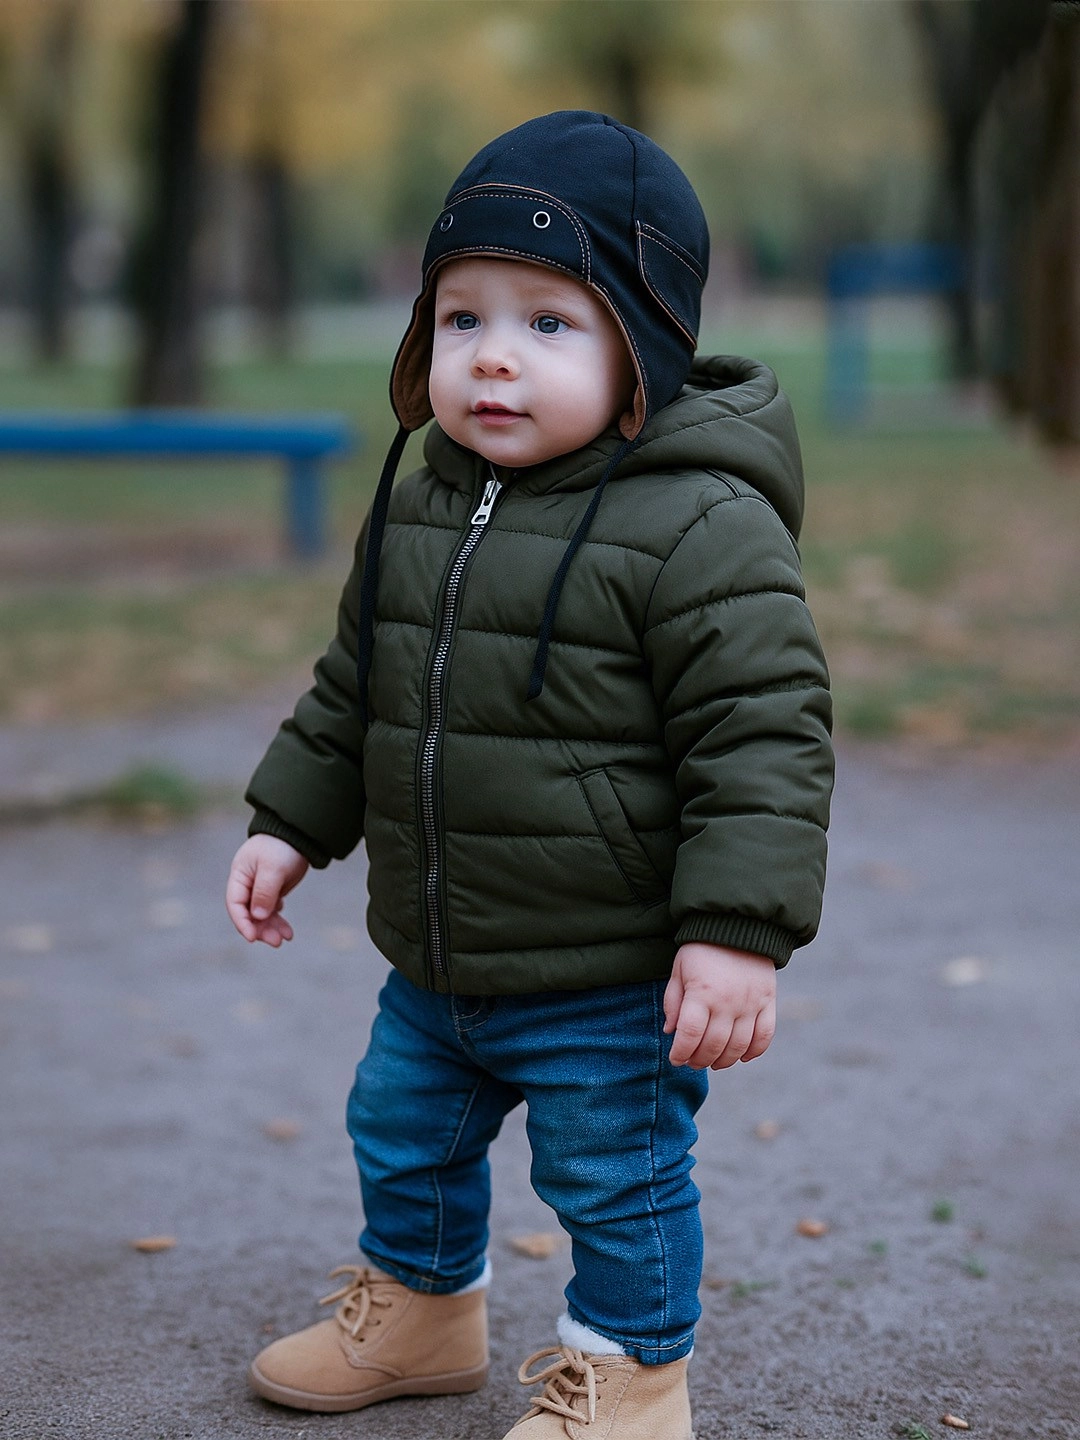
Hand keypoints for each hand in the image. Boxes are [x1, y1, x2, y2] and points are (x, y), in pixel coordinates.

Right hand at [225, 835, 309, 946]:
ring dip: (271, 928)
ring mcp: (260, 888)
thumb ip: (264, 892)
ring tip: (286, 938)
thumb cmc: (281, 846)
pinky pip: (272, 910)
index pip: (235, 904)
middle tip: (277, 942)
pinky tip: (287, 928)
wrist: (299, 834)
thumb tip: (257, 916)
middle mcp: (247, 885)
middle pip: (249, 913)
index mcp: (239, 876)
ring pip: (262, 915)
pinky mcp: (273, 890)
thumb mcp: (272, 868)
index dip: (242, 922)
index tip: (252, 937)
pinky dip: (278, 920)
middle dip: (261, 929)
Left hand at [663, 942, 776, 1069]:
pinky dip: (754, 1051)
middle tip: (692, 1062)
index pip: (690, 1035)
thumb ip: (673, 1001)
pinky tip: (742, 1057)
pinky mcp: (768, 1001)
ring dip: (724, 1061)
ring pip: (738, 1046)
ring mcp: (751, 1003)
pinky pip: (765, 1036)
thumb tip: (671, 1032)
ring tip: (713, 1062)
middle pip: (713, 1045)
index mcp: (702, 993)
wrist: (738, 925)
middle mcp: (728, 1002)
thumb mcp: (679, 969)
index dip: (680, 1052)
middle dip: (699, 1060)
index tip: (675, 1059)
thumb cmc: (702, 948)